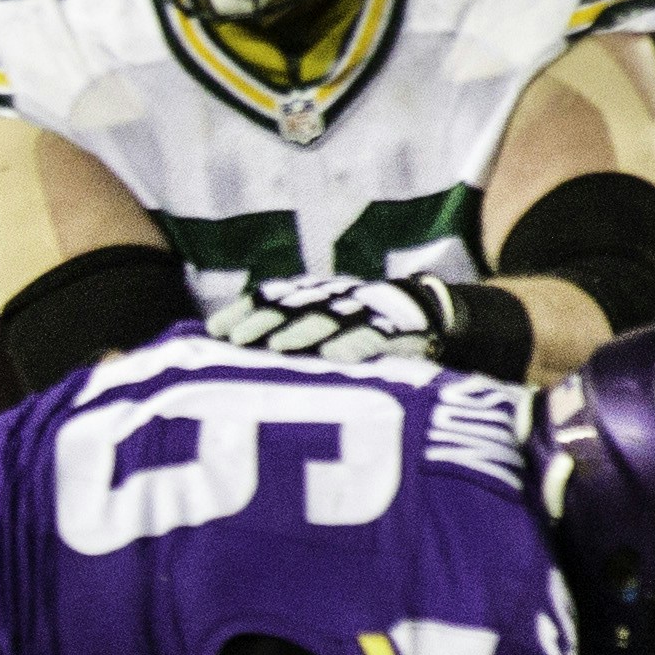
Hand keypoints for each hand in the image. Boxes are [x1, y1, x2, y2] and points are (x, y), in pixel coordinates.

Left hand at [208, 273, 468, 368]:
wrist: (442, 317)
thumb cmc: (371, 331)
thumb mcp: (329, 330)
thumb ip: (290, 337)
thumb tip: (232, 351)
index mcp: (320, 296)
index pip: (274, 296)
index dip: (244, 310)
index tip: (212, 329)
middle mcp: (340, 299)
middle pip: (294, 305)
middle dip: (263, 320)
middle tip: (236, 339)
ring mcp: (371, 311)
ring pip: (331, 318)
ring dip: (302, 332)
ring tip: (276, 347)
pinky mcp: (402, 329)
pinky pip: (376, 336)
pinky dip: (356, 345)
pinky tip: (336, 358)